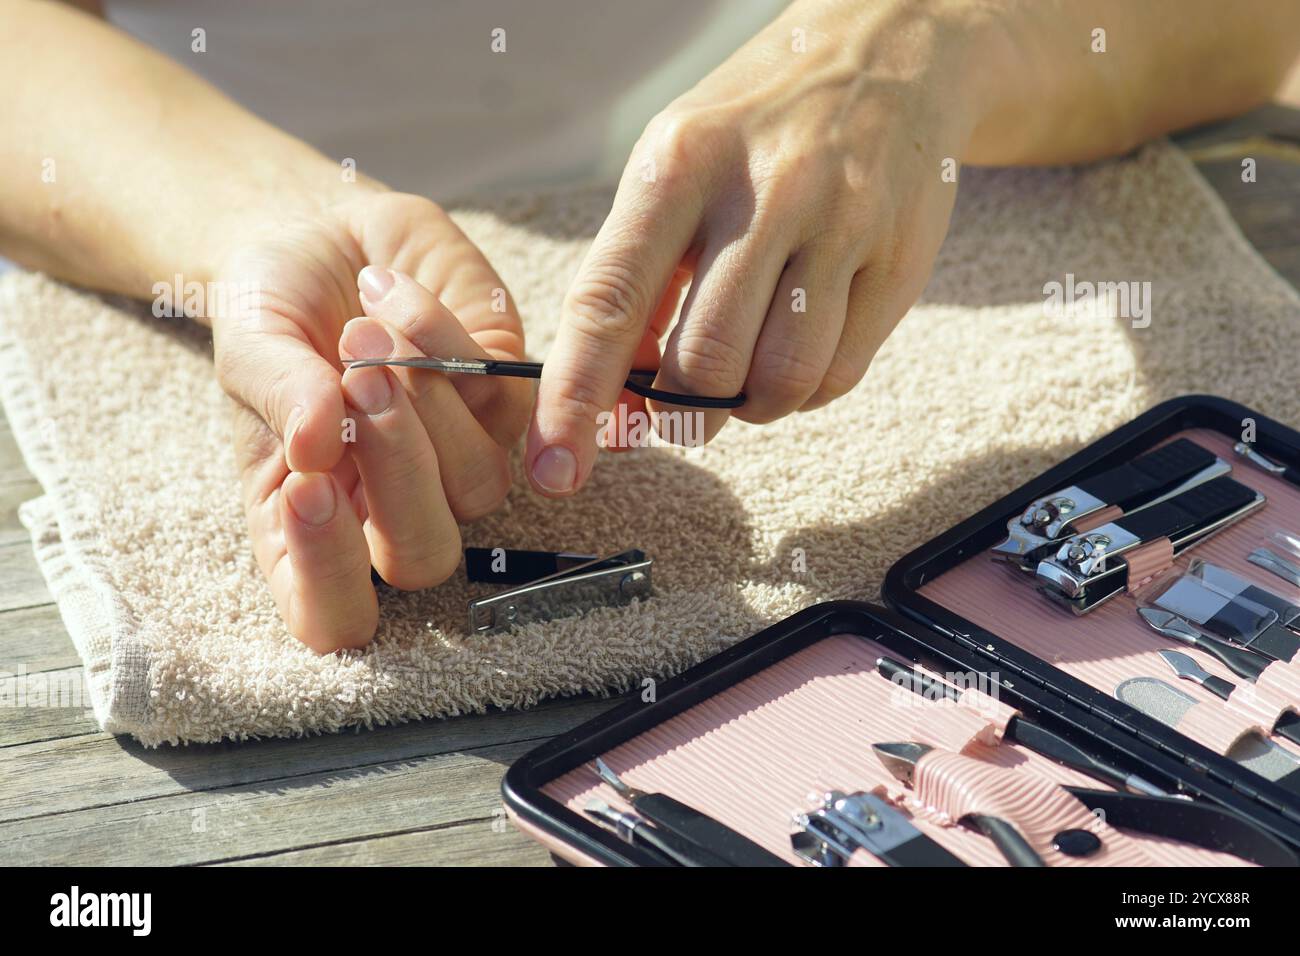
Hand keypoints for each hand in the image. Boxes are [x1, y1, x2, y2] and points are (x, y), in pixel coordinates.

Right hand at [212, 191, 529, 651]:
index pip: (332, 613)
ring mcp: (457, 457)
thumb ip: (277, 393)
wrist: (321, 232)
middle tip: (354, 384)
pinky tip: (388, 292)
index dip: (329, 575)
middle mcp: (391, 505)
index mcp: (312, 521)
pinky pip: (501, 397)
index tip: (307, 487)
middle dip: (398, 476)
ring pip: (478, 484)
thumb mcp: (250, 344)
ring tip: (362, 327)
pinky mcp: (504, 397)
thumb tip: (315, 445)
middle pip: (426, 558)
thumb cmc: (272, 308)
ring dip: (423, 403)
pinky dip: (443, 341)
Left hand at [526, 0, 980, 495]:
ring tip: (746, 373)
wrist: (891, 52)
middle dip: (684, 410)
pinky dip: (805, 390)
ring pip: (780, 381)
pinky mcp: (899, 259)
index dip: (577, 394)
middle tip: (684, 402)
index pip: (611, 302)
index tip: (558, 465)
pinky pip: (838, 376)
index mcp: (681, 163)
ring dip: (751, 406)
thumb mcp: (677, 166)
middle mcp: (764, 191)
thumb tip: (612, 396)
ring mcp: (841, 224)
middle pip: (705, 364)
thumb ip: (639, 276)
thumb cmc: (757, 125)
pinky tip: (798, 347)